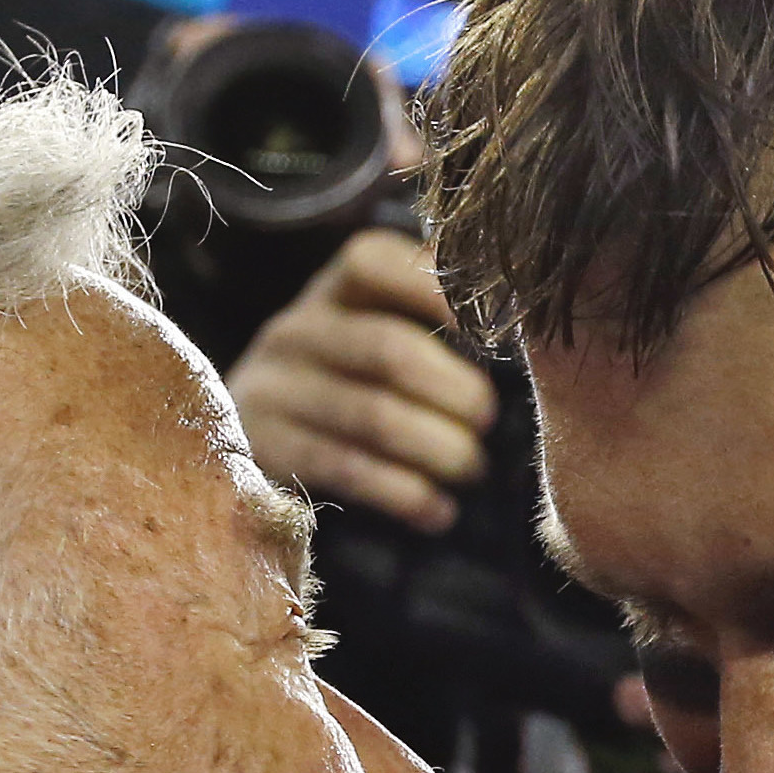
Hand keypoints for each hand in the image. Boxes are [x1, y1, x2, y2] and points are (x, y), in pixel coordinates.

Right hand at [228, 230, 496, 532]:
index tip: (492, 322)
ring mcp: (270, 390)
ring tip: (474, 468)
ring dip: (437, 445)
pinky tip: (440, 511)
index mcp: (331, 291)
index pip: (371, 261)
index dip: (435, 288)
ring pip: (370, 415)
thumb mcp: (380, 336)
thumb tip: (518, 306)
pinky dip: (404, 493)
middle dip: (452, 386)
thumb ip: (434, 314)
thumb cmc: (354, 386)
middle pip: (384, 348)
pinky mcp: (264, 450)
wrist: (255, 448)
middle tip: (490, 416)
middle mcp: (294, 331)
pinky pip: (345, 469)